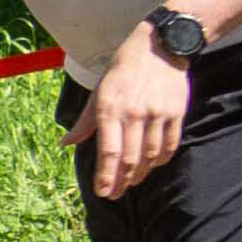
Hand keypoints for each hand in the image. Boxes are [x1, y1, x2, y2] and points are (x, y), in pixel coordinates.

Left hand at [81, 35, 189, 199]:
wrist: (160, 47)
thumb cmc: (124, 69)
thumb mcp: (99, 91)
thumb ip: (85, 121)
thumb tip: (65, 142)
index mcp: (111, 108)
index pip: (109, 151)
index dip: (105, 175)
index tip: (102, 191)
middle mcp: (134, 113)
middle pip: (130, 158)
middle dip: (121, 181)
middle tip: (115, 194)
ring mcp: (158, 114)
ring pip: (150, 155)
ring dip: (141, 173)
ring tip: (133, 182)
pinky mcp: (176, 113)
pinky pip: (169, 145)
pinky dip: (161, 160)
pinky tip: (153, 165)